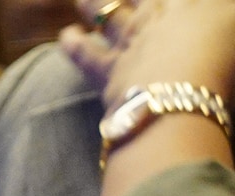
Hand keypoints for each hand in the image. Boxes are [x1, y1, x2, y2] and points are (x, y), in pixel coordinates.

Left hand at [62, 0, 234, 108]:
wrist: (183, 97)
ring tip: (85, 2)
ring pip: (105, 10)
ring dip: (94, 3)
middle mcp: (156, 14)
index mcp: (189, 4)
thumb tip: (219, 18)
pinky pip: (83, 52)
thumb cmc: (223, 63)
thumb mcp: (231, 27)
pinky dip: (72, 42)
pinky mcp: (107, 70)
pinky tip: (66, 35)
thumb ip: (222, 20)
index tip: (163, 0)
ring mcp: (129, 39)